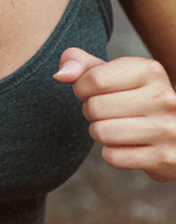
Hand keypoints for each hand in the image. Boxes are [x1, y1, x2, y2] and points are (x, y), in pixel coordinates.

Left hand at [54, 47, 175, 182]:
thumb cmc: (133, 95)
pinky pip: (114, 157)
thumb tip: (60, 75)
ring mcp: (169, 130)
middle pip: (95, 107)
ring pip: (102, 133)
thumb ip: (80, 64)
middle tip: (104, 112)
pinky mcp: (166, 159)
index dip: (81, 87)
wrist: (174, 133)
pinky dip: (111, 153)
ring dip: (98, 131)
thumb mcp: (112, 72)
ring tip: (113, 126)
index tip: (90, 91)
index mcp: (150, 71)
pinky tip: (127, 145)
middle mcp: (165, 99)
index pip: (94, 79)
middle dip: (90, 110)